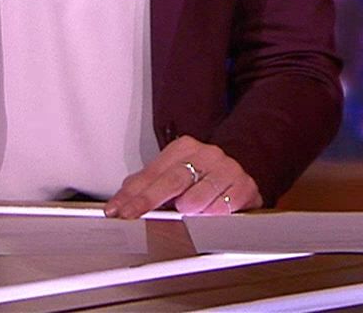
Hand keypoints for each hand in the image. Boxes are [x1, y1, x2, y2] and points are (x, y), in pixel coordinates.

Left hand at [104, 136, 263, 217]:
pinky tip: (208, 213)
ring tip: (186, 211)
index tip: (117, 210)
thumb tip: (119, 202)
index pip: (152, 173)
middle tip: (132, 215)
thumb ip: (146, 186)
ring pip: (197, 199)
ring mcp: (227, 168)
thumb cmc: (201, 176)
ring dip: (186, 210)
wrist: (241, 171)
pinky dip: (210, 216)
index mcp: (184, 148)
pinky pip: (221, 209)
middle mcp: (207, 154)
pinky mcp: (245, 186)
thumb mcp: (172, 174)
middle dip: (148, 201)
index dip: (132, 194)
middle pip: (172, 181)